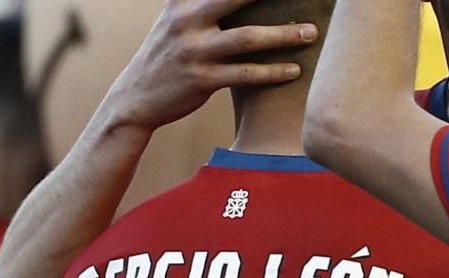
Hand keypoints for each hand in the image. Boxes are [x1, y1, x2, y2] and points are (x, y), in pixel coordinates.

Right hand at [100, 0, 319, 132]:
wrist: (136, 96)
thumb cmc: (168, 52)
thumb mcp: (175, 16)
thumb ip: (201, 2)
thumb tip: (240, 0)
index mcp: (182, 0)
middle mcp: (186, 19)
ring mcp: (194, 50)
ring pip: (248, 38)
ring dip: (284, 35)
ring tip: (311, 33)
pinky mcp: (202, 80)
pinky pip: (246, 74)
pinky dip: (273, 72)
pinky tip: (294, 70)